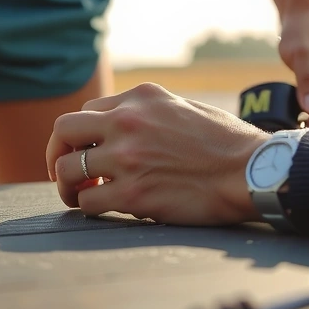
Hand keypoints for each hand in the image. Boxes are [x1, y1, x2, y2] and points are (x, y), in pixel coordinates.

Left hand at [45, 83, 268, 224]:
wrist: (251, 170)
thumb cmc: (225, 143)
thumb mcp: (182, 107)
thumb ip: (147, 112)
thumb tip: (121, 124)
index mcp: (139, 99)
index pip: (86, 111)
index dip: (79, 134)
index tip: (82, 149)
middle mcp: (127, 123)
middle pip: (63, 131)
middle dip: (57, 153)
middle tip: (64, 171)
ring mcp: (127, 159)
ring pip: (69, 170)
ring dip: (68, 186)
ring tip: (79, 195)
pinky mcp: (133, 195)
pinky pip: (88, 203)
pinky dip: (89, 208)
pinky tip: (102, 209)